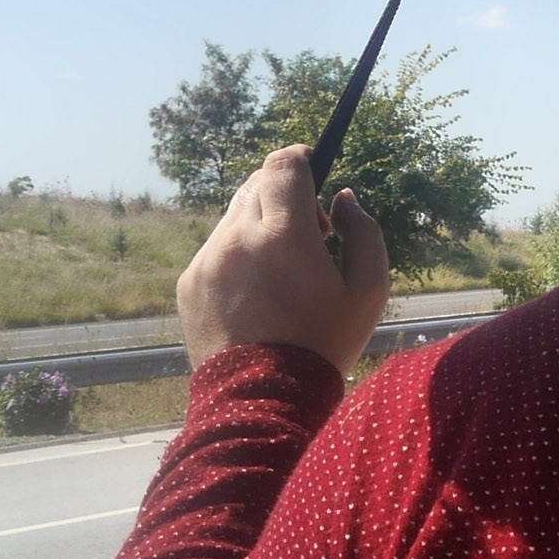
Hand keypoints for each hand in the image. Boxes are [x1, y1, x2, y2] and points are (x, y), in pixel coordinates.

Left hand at [177, 145, 390, 373]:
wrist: (263, 400)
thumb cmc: (324, 344)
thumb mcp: (369, 290)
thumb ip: (365, 232)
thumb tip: (344, 199)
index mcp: (286, 235)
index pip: (283, 164)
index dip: (300, 158)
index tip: (314, 169)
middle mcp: (238, 238)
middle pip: (257, 184)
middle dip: (284, 196)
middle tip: (308, 234)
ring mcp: (208, 259)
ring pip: (235, 216)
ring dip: (259, 226)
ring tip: (280, 271)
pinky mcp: (190, 281)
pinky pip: (216, 249)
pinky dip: (237, 256)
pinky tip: (256, 295)